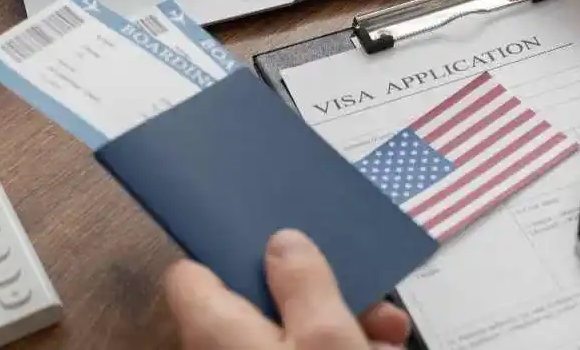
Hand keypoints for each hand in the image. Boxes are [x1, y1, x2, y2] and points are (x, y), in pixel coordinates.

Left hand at [163, 229, 410, 349]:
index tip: (275, 241)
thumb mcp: (329, 338)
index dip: (232, 252)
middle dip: (315, 295)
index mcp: (214, 332)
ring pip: (284, 338)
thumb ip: (305, 283)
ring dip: (338, 327)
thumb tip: (281, 242)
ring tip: (387, 335)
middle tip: (365, 296)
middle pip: (253, 305)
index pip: (192, 275)